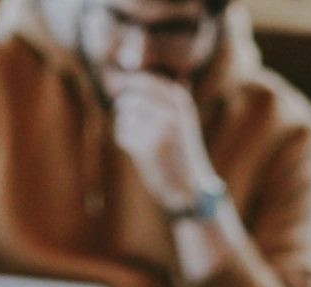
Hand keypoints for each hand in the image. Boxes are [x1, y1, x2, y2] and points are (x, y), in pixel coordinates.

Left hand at [105, 71, 218, 213]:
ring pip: (124, 115)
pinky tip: (138, 150)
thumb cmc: (181, 151)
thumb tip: (149, 75)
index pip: (147, 80)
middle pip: (131, 97)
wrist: (189, 188)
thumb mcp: (184, 120)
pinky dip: (125, 141)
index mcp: (182, 102)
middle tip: (128, 117)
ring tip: (139, 138)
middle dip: (124, 106)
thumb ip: (171, 96)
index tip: (122, 90)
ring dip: (126, 126)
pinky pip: (122, 133)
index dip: (129, 84)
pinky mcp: (147, 147)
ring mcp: (160, 129)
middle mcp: (172, 112)